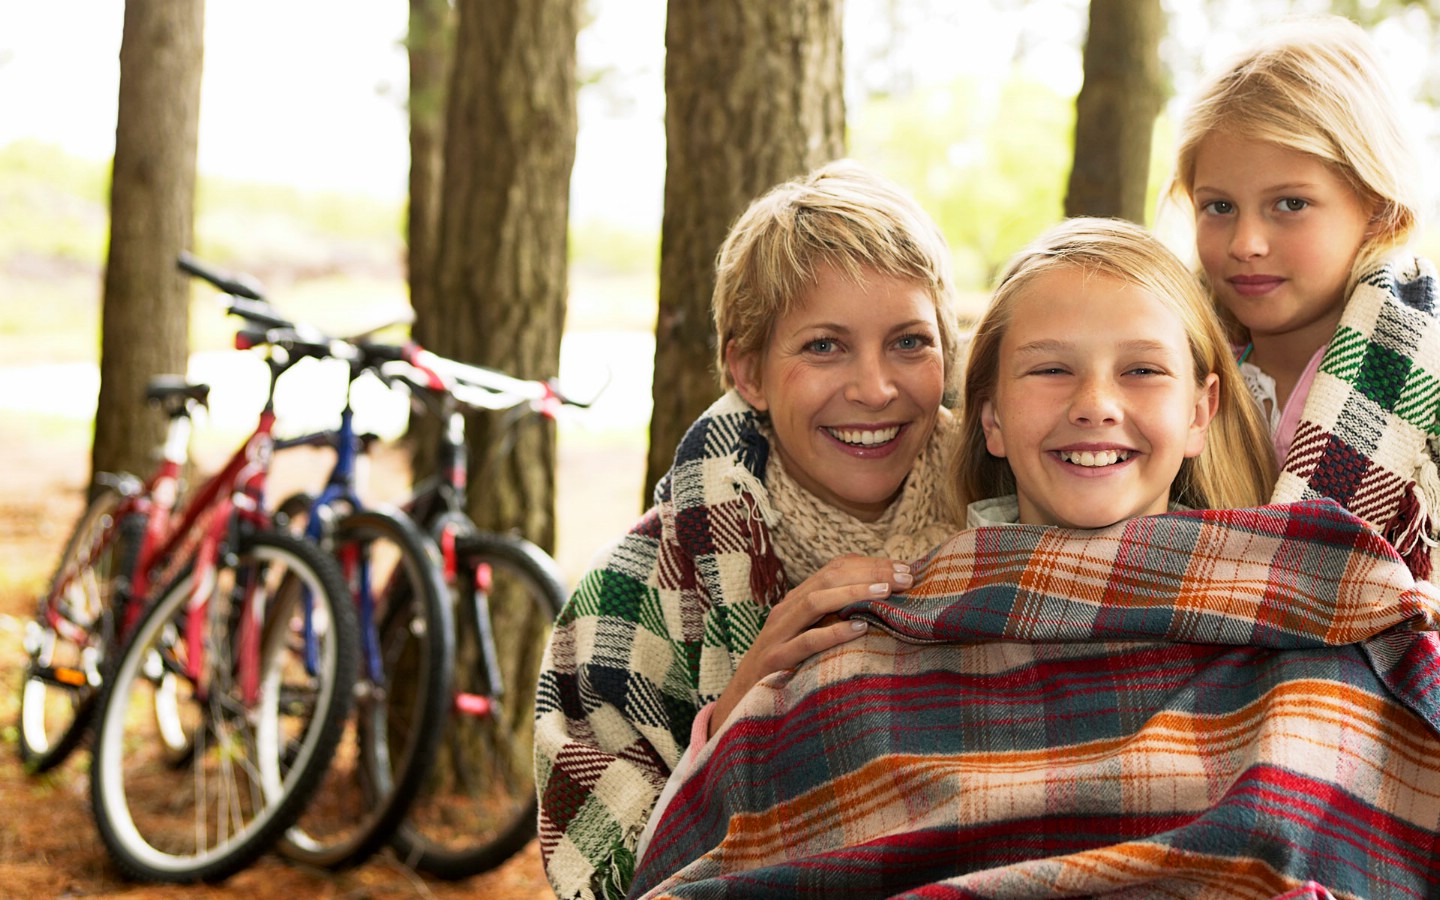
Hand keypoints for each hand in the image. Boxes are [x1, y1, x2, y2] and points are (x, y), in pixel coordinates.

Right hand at [709, 555, 911, 736]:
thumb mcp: (809, 636)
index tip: (904, 568)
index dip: (870, 564)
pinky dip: (834, 632)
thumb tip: (884, 607)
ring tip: (886, 592)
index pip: (834, 568)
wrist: (741, 702)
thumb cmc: (785, 669)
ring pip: (816, 601)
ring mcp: (778, 634)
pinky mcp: (775, 660)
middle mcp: (786, 611)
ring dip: (854, 592)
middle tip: (905, 577)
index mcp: (796, 601)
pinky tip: (860, 628)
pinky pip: (806, 642)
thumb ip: (836, 619)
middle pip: (829, 577)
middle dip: (870, 573)